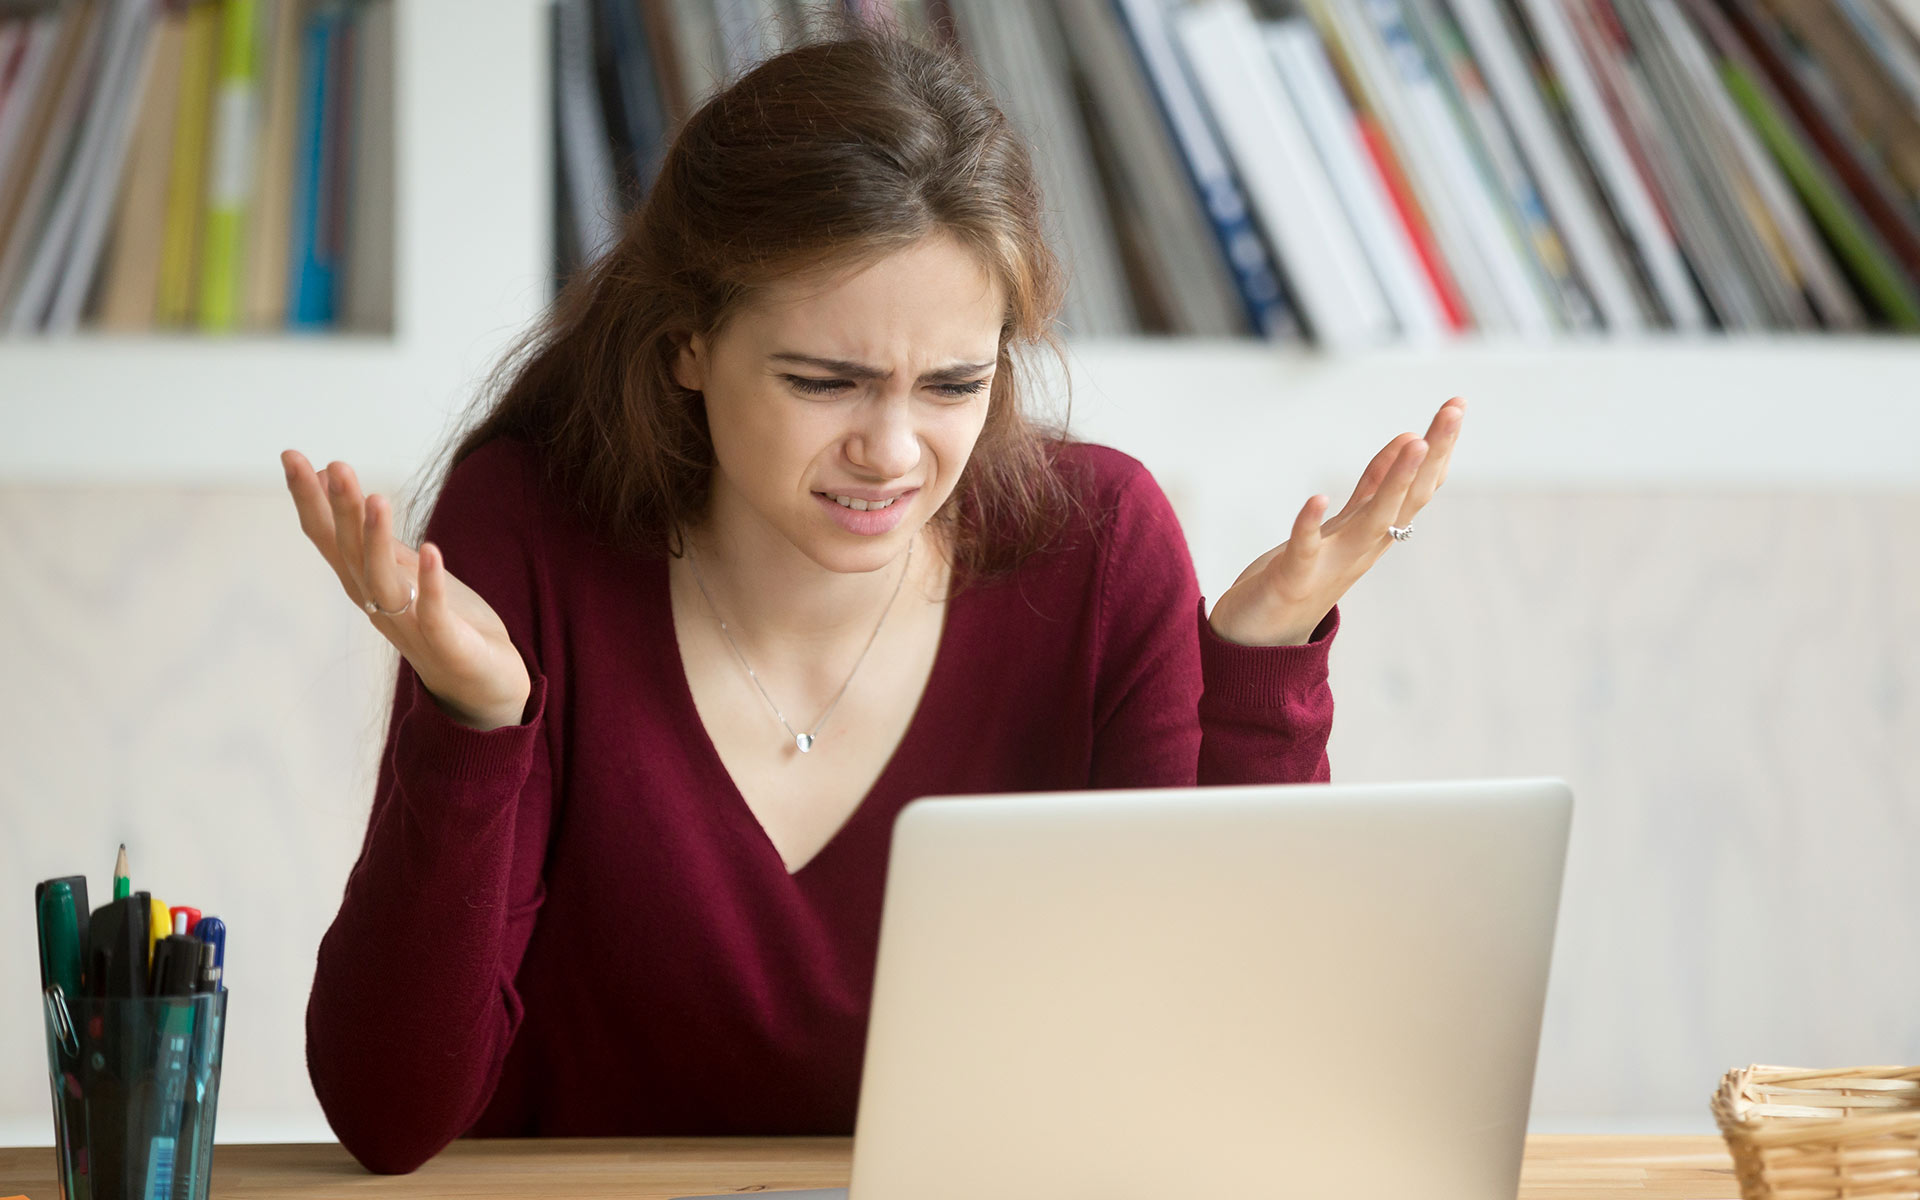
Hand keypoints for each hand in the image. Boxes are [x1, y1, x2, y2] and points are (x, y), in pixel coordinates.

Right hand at [281, 450, 532, 730]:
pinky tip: (431, 551)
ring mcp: (409, 625)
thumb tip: (330, 478)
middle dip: (341, 510)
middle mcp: (377, 604)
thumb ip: (366, 531)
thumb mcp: (400, 567)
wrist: (482, 685)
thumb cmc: (440, 620)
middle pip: (350, 553)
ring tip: (377, 498)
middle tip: (335, 466)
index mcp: (365, 583)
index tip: (292, 455)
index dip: (310, 498)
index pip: (328, 536)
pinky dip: (430, 583)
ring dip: (377, 540)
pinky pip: (433, 612)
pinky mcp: (446, 643)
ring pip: (383, 580)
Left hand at [1208, 396, 1464, 645]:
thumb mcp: (1344, 525)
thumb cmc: (1303, 576)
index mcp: (1374, 534)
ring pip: (1371, 521)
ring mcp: (1331, 564)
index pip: (1417, 488)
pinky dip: (1310, 523)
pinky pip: (1305, 548)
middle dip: (1432, 453)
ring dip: (1394, 482)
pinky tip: (1317, 497)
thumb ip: (1373, 488)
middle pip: (1407, 498)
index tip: (1456, 405)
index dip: (1438, 448)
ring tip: (1413, 440)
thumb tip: (1408, 440)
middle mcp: (1362, 548)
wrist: (1260, 641)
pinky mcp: (1293, 578)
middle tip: (1454, 409)